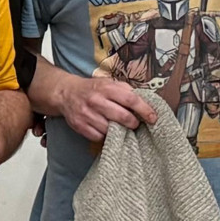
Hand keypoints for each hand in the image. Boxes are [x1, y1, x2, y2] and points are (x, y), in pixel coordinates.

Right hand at [42, 72, 157, 141]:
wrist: (66, 93)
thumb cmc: (93, 89)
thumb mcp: (109, 83)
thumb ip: (126, 91)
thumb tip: (146, 103)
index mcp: (106, 87)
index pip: (130, 99)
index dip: (144, 110)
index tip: (153, 118)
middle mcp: (96, 100)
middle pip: (122, 116)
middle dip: (133, 123)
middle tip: (135, 124)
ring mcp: (86, 114)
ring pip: (110, 129)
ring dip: (119, 131)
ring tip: (120, 127)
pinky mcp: (79, 125)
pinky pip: (98, 137)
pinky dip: (105, 136)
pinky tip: (106, 130)